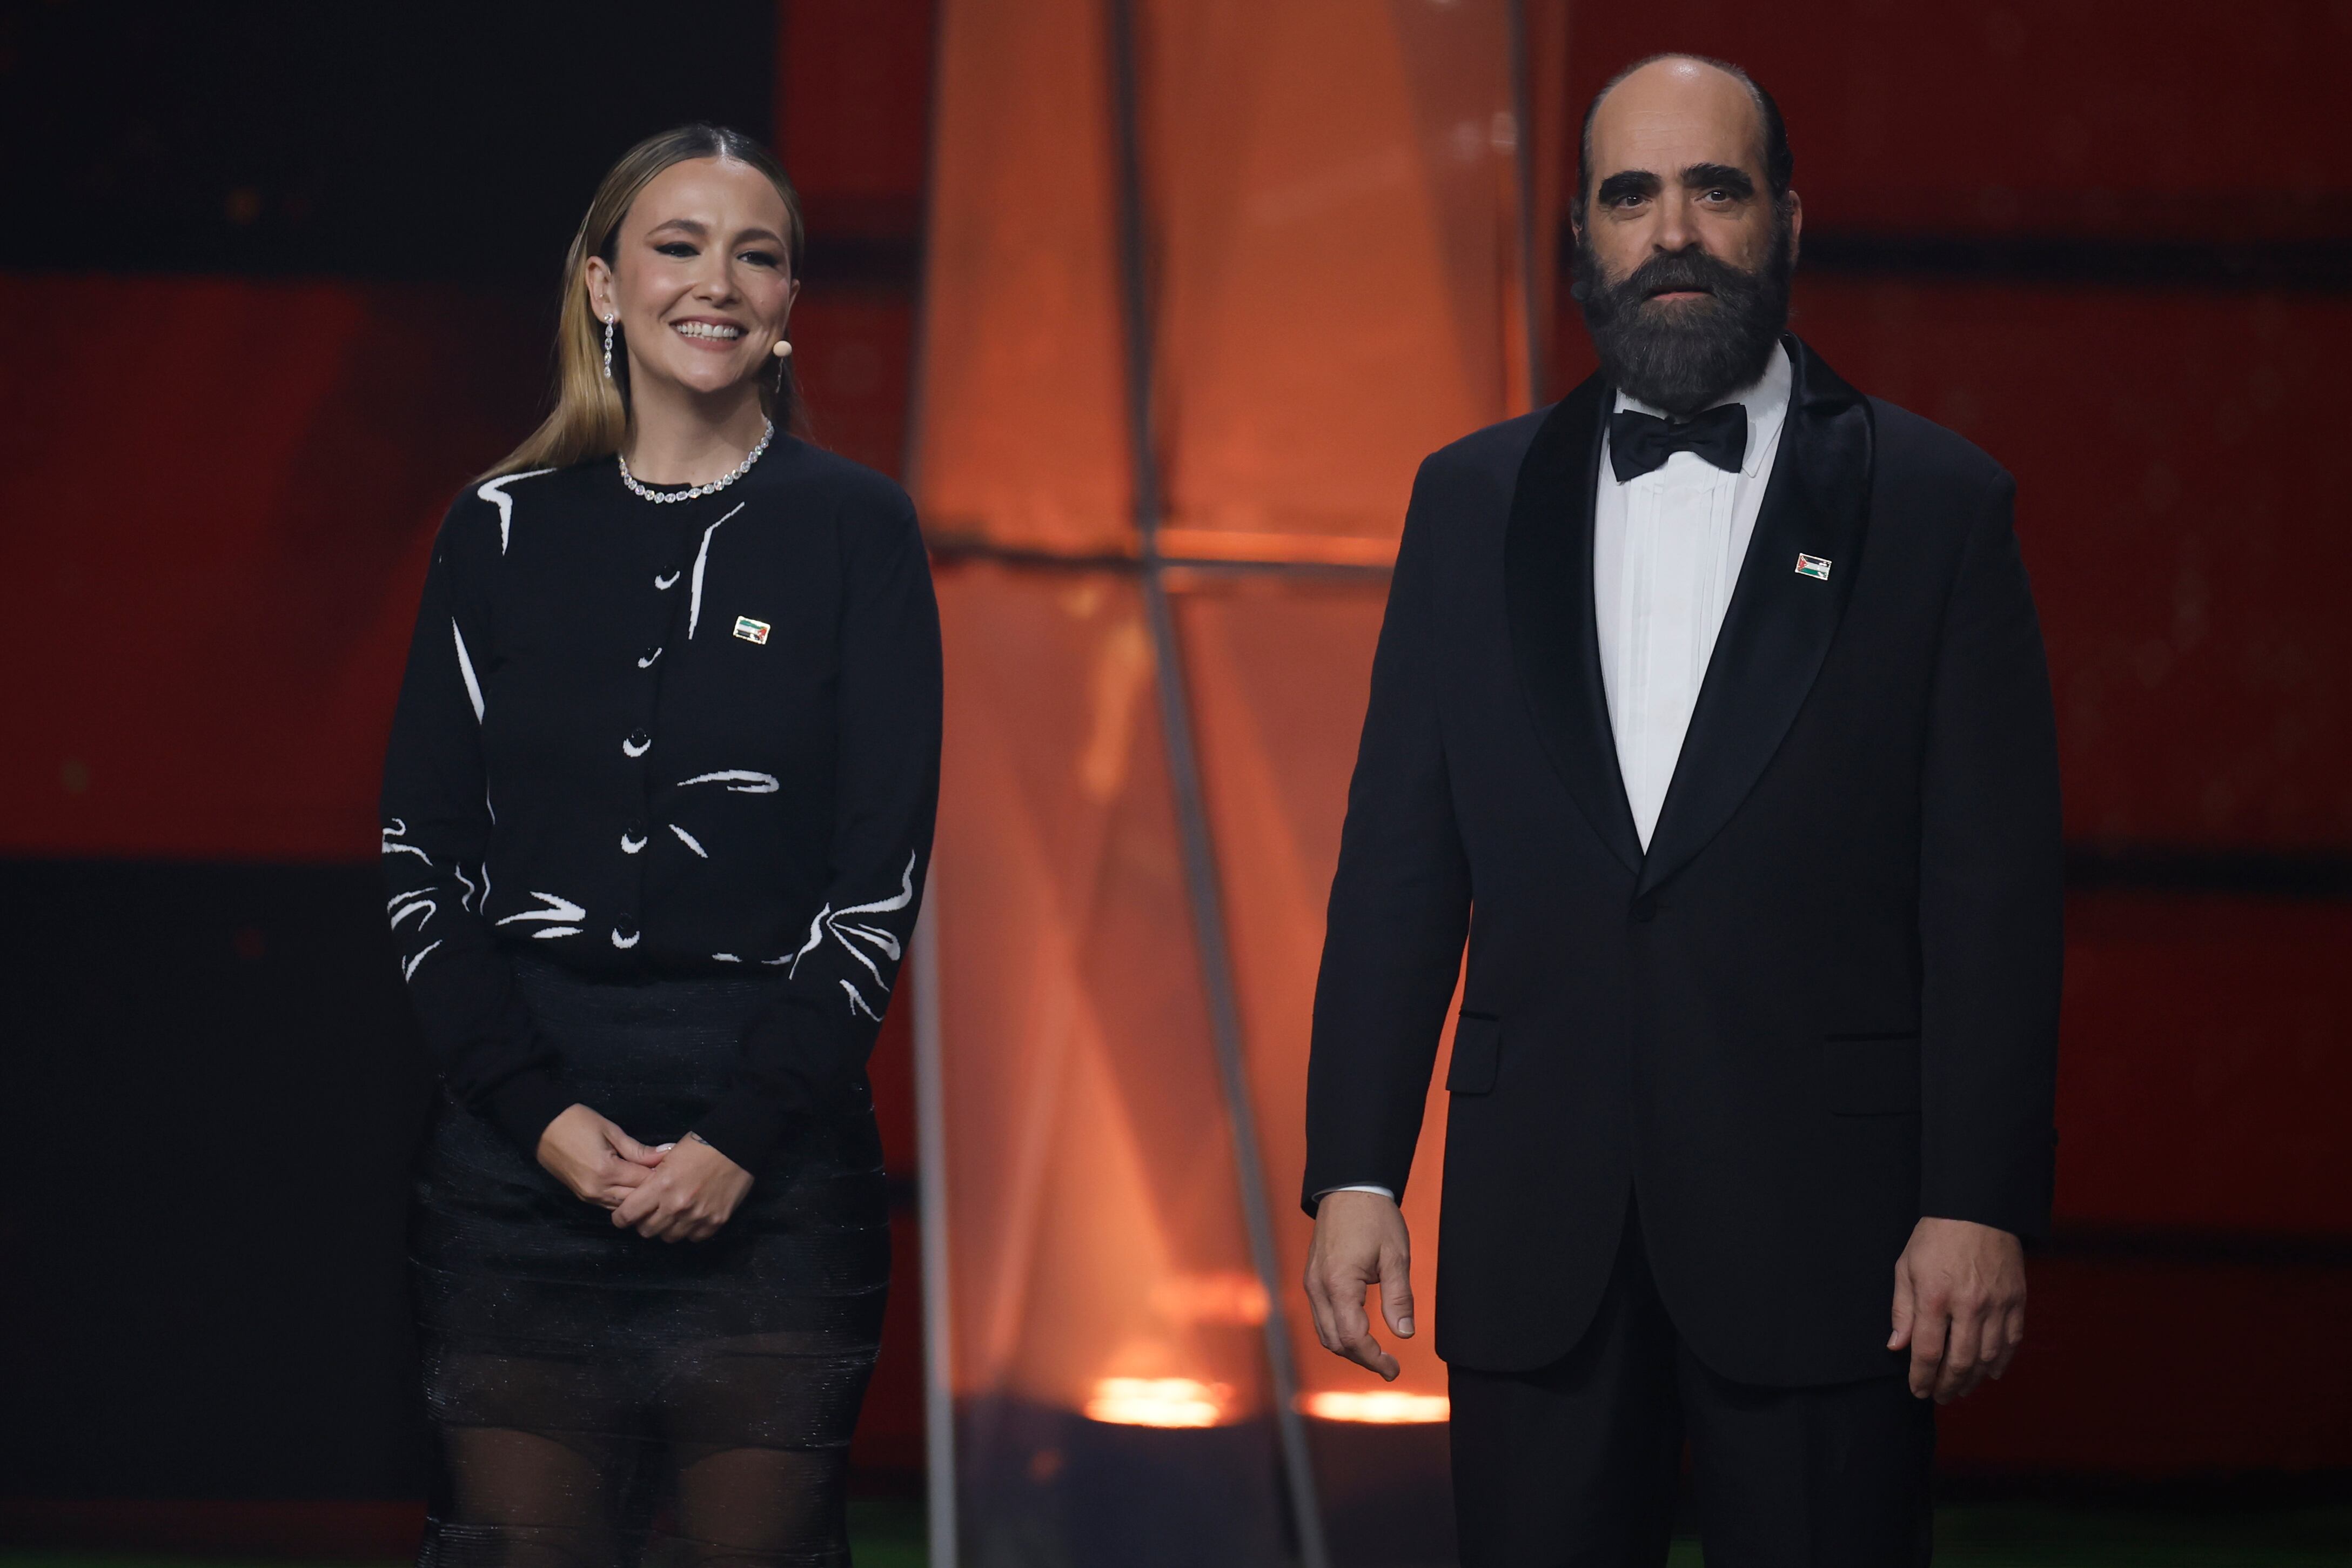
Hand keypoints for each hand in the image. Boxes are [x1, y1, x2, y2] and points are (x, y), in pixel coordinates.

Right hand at [535, 1103, 662, 1208]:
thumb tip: (666, 1154)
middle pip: (636, 1200)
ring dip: (640, 1198)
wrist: (541, 1127)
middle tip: (670, 1177)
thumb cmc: (577, 1122)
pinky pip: (611, 1205)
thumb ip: (638, 1150)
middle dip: (654, 1190)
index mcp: (606, 1172)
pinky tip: (637, 1189)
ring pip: (624, 1206)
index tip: (677, 1167)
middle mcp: (598, 1190)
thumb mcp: (611, 1131)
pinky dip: (626, 1199)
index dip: (662, 1175)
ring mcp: (589, 1197)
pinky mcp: (584, 1197)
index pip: (644, 1182)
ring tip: (655, 1184)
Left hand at [610, 1133, 751, 1242]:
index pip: (628, 1215)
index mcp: (661, 1186)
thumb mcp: (667, 1158)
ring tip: (672, 1215)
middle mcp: (676, 1206)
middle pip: (647, 1231)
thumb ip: (652, 1182)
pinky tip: (692, 1217)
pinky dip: (690, 1230)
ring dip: (666, 1228)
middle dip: (643, 1223)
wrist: (737, 1145)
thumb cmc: (700, 1145)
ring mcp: (697, 1217)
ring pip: (669, 1237)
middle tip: (649, 1213)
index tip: (623, 1216)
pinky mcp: (715, 1222)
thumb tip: (639, 1198)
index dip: (621, 1218)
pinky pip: (694, 1237)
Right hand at [1303, 1190, 1414, 1380]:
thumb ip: (1399, 1298)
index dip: (1373, 1359)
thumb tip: (1405, 1334)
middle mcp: (1318, 1288)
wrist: (1349, 1188)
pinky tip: (1360, 1330)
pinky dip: (1339, 1331)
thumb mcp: (1395, 1257)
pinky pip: (1321, 1317)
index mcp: (1339, 1284)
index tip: (1394, 1369)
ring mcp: (1312, 1283)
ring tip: (1377, 1353)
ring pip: (1324, 1333)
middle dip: (1362, 1359)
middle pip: (1335, 1342)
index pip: (1353, 1337)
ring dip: (1349, 1348)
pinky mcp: (1313, 1279)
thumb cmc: (1375, 1218)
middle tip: (1390, 1366)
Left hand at [1889, 1216, 2026, 1402]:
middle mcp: (1969, 1306)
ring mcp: (1997, 1305)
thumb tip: (1897, 1346)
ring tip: (1961, 1389)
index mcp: (1935, 1297)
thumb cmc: (1935, 1237)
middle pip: (1960, 1362)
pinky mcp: (2017, 1300)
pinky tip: (1991, 1373)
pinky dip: (2002, 1362)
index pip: (1928, 1352)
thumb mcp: (1906, 1267)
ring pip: (1988, 1357)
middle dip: (1948, 1386)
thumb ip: (1902, 1309)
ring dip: (1974, 1380)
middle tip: (1940, 1397)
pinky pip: (2012, 1341)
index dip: (1922, 1378)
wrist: (1977, 1209)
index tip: (1918, 1391)